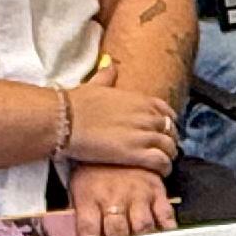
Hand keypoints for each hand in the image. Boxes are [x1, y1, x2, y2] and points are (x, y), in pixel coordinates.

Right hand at [57, 80, 178, 174]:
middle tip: (163, 149)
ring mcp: (143, 134)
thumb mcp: (95, 84)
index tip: (163, 130)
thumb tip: (109, 63)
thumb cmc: (75, 104)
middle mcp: (146, 116)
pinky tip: (161, 172)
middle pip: (171, 130)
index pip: (166, 111)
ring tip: (164, 163)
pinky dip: (165, 167)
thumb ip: (106, 75)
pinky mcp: (136, 153)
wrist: (64, 121)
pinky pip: (161, 161)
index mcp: (139, 99)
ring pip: (170, 147)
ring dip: (169, 155)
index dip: (167, 122)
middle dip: (169, 140)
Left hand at [64, 161, 175, 235]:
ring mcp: (137, 194)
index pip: (89, 233)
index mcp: (90, 197)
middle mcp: (114, 197)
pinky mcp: (156, 190)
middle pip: (118, 233)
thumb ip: (82, 215)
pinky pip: (165, 215)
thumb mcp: (78, 187)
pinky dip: (167, 230)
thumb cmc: (95, 166)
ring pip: (142, 227)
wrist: (112, 133)